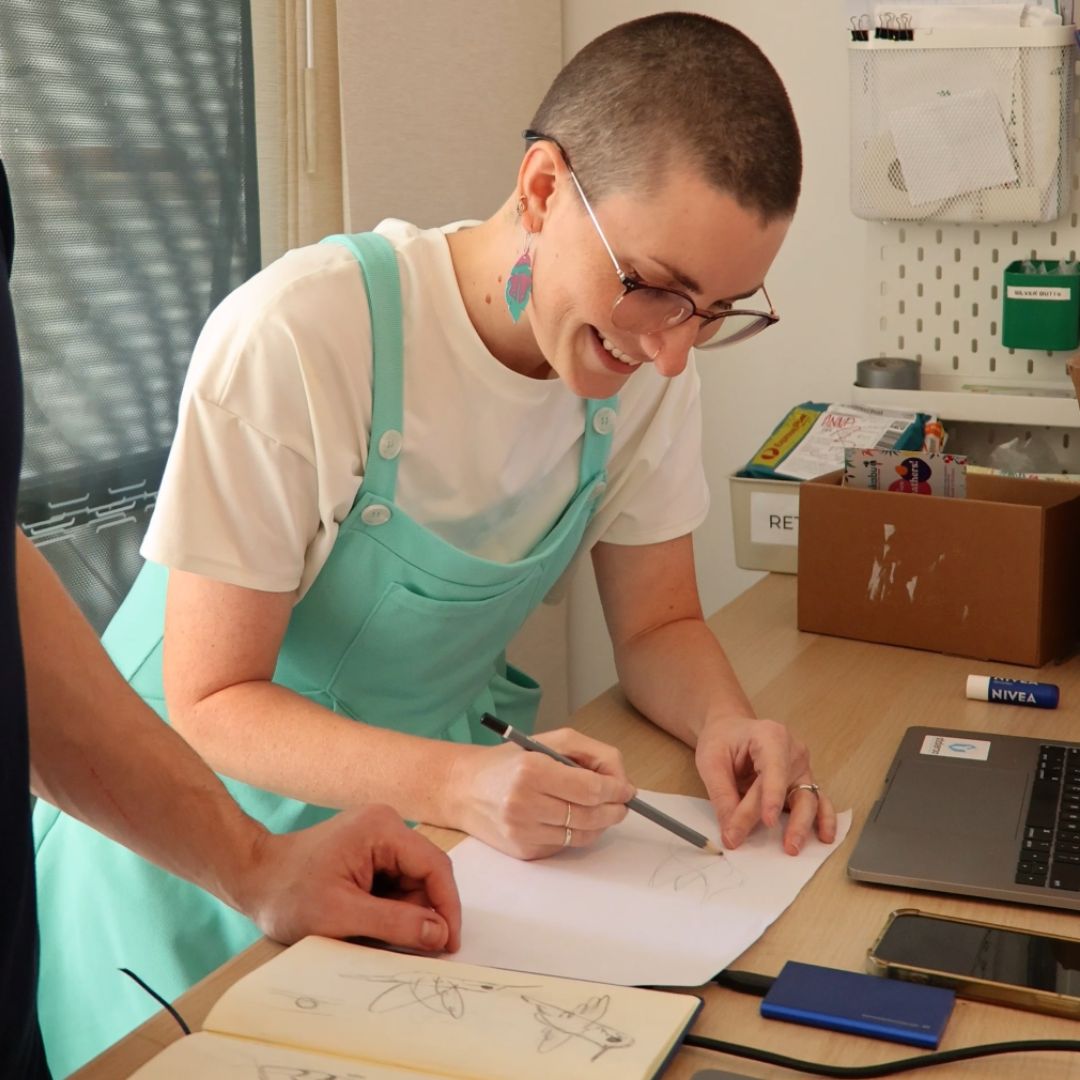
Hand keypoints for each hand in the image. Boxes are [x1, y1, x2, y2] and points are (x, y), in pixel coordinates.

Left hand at [237, 804, 460, 952]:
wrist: (251, 877)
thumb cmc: (288, 894)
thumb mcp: (341, 916)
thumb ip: (395, 924)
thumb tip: (440, 934)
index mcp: (382, 829)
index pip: (434, 867)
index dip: (447, 907)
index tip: (449, 944)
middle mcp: (386, 825)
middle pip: (425, 874)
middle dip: (423, 913)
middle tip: (414, 950)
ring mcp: (377, 838)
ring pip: (412, 882)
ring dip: (405, 914)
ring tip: (375, 936)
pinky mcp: (369, 852)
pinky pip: (395, 883)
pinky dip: (390, 909)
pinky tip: (368, 924)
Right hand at [451, 728, 634, 859]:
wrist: (464, 788)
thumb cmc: (512, 761)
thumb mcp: (552, 741)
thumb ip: (593, 753)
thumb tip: (622, 782)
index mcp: (532, 770)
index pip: (590, 789)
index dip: (616, 791)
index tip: (626, 789)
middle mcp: (524, 803)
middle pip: (590, 815)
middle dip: (614, 809)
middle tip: (621, 802)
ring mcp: (522, 831)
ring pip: (581, 836)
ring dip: (599, 824)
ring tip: (600, 810)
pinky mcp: (523, 851)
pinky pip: (565, 846)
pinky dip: (576, 834)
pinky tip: (569, 819)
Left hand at [695, 716, 835, 854]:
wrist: (730, 730)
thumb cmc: (722, 740)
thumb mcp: (711, 761)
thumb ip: (722, 795)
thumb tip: (732, 832)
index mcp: (770, 736)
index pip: (774, 769)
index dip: (772, 796)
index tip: (768, 821)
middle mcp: (793, 751)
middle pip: (791, 788)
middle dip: (788, 820)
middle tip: (785, 847)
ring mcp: (801, 768)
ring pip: (809, 799)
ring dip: (805, 825)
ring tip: (794, 847)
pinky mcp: (803, 783)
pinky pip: (818, 801)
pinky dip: (823, 819)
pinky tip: (824, 837)